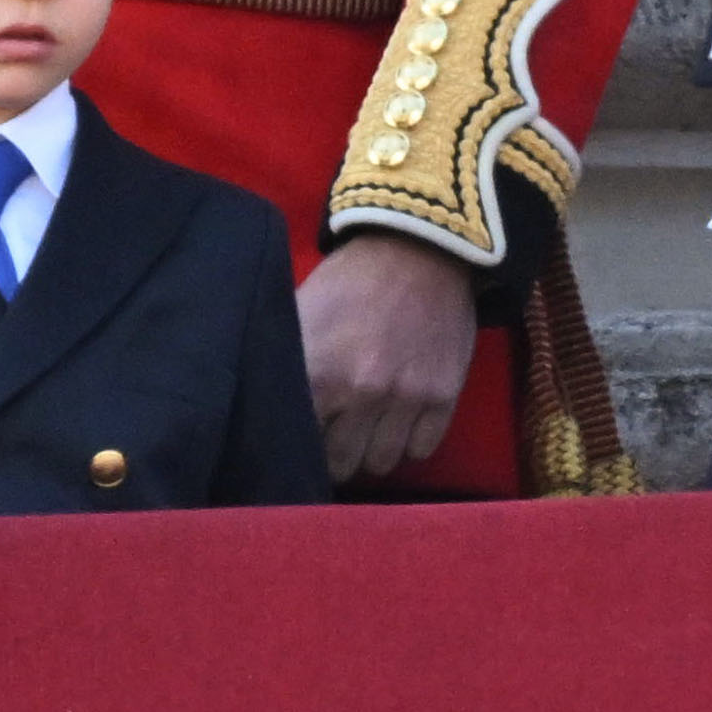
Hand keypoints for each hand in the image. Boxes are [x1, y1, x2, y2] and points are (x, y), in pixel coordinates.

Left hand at [303, 232, 483, 484]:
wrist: (417, 248)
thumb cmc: (350, 282)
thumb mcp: (302, 315)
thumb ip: (287, 367)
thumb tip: (268, 413)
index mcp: (319, 375)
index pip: (301, 445)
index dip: (299, 446)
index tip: (303, 439)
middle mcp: (363, 394)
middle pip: (342, 463)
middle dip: (335, 454)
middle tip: (336, 436)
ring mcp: (407, 398)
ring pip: (382, 462)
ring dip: (372, 451)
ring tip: (369, 430)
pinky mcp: (444, 395)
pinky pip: (422, 449)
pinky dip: (409, 441)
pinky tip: (400, 420)